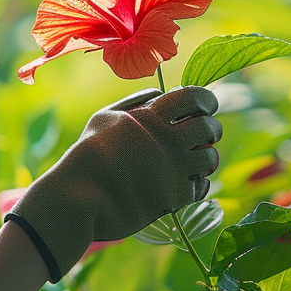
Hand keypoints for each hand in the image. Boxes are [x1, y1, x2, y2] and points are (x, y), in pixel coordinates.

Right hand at [7, 85, 220, 280]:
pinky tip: (185, 183)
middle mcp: (167, 140)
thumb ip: (135, 102)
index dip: (206, 100)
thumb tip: (161, 92)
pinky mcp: (174, 197)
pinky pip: (201, 187)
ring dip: (207, 158)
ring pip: (210, 158)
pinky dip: (197, 184)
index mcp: (151, 116)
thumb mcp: (105, 117)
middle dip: (212, 129)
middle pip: (209, 127)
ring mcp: (173, 169)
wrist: (78, 198)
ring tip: (196, 161)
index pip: (195, 96)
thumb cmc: (87, 155)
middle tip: (205, 135)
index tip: (206, 107)